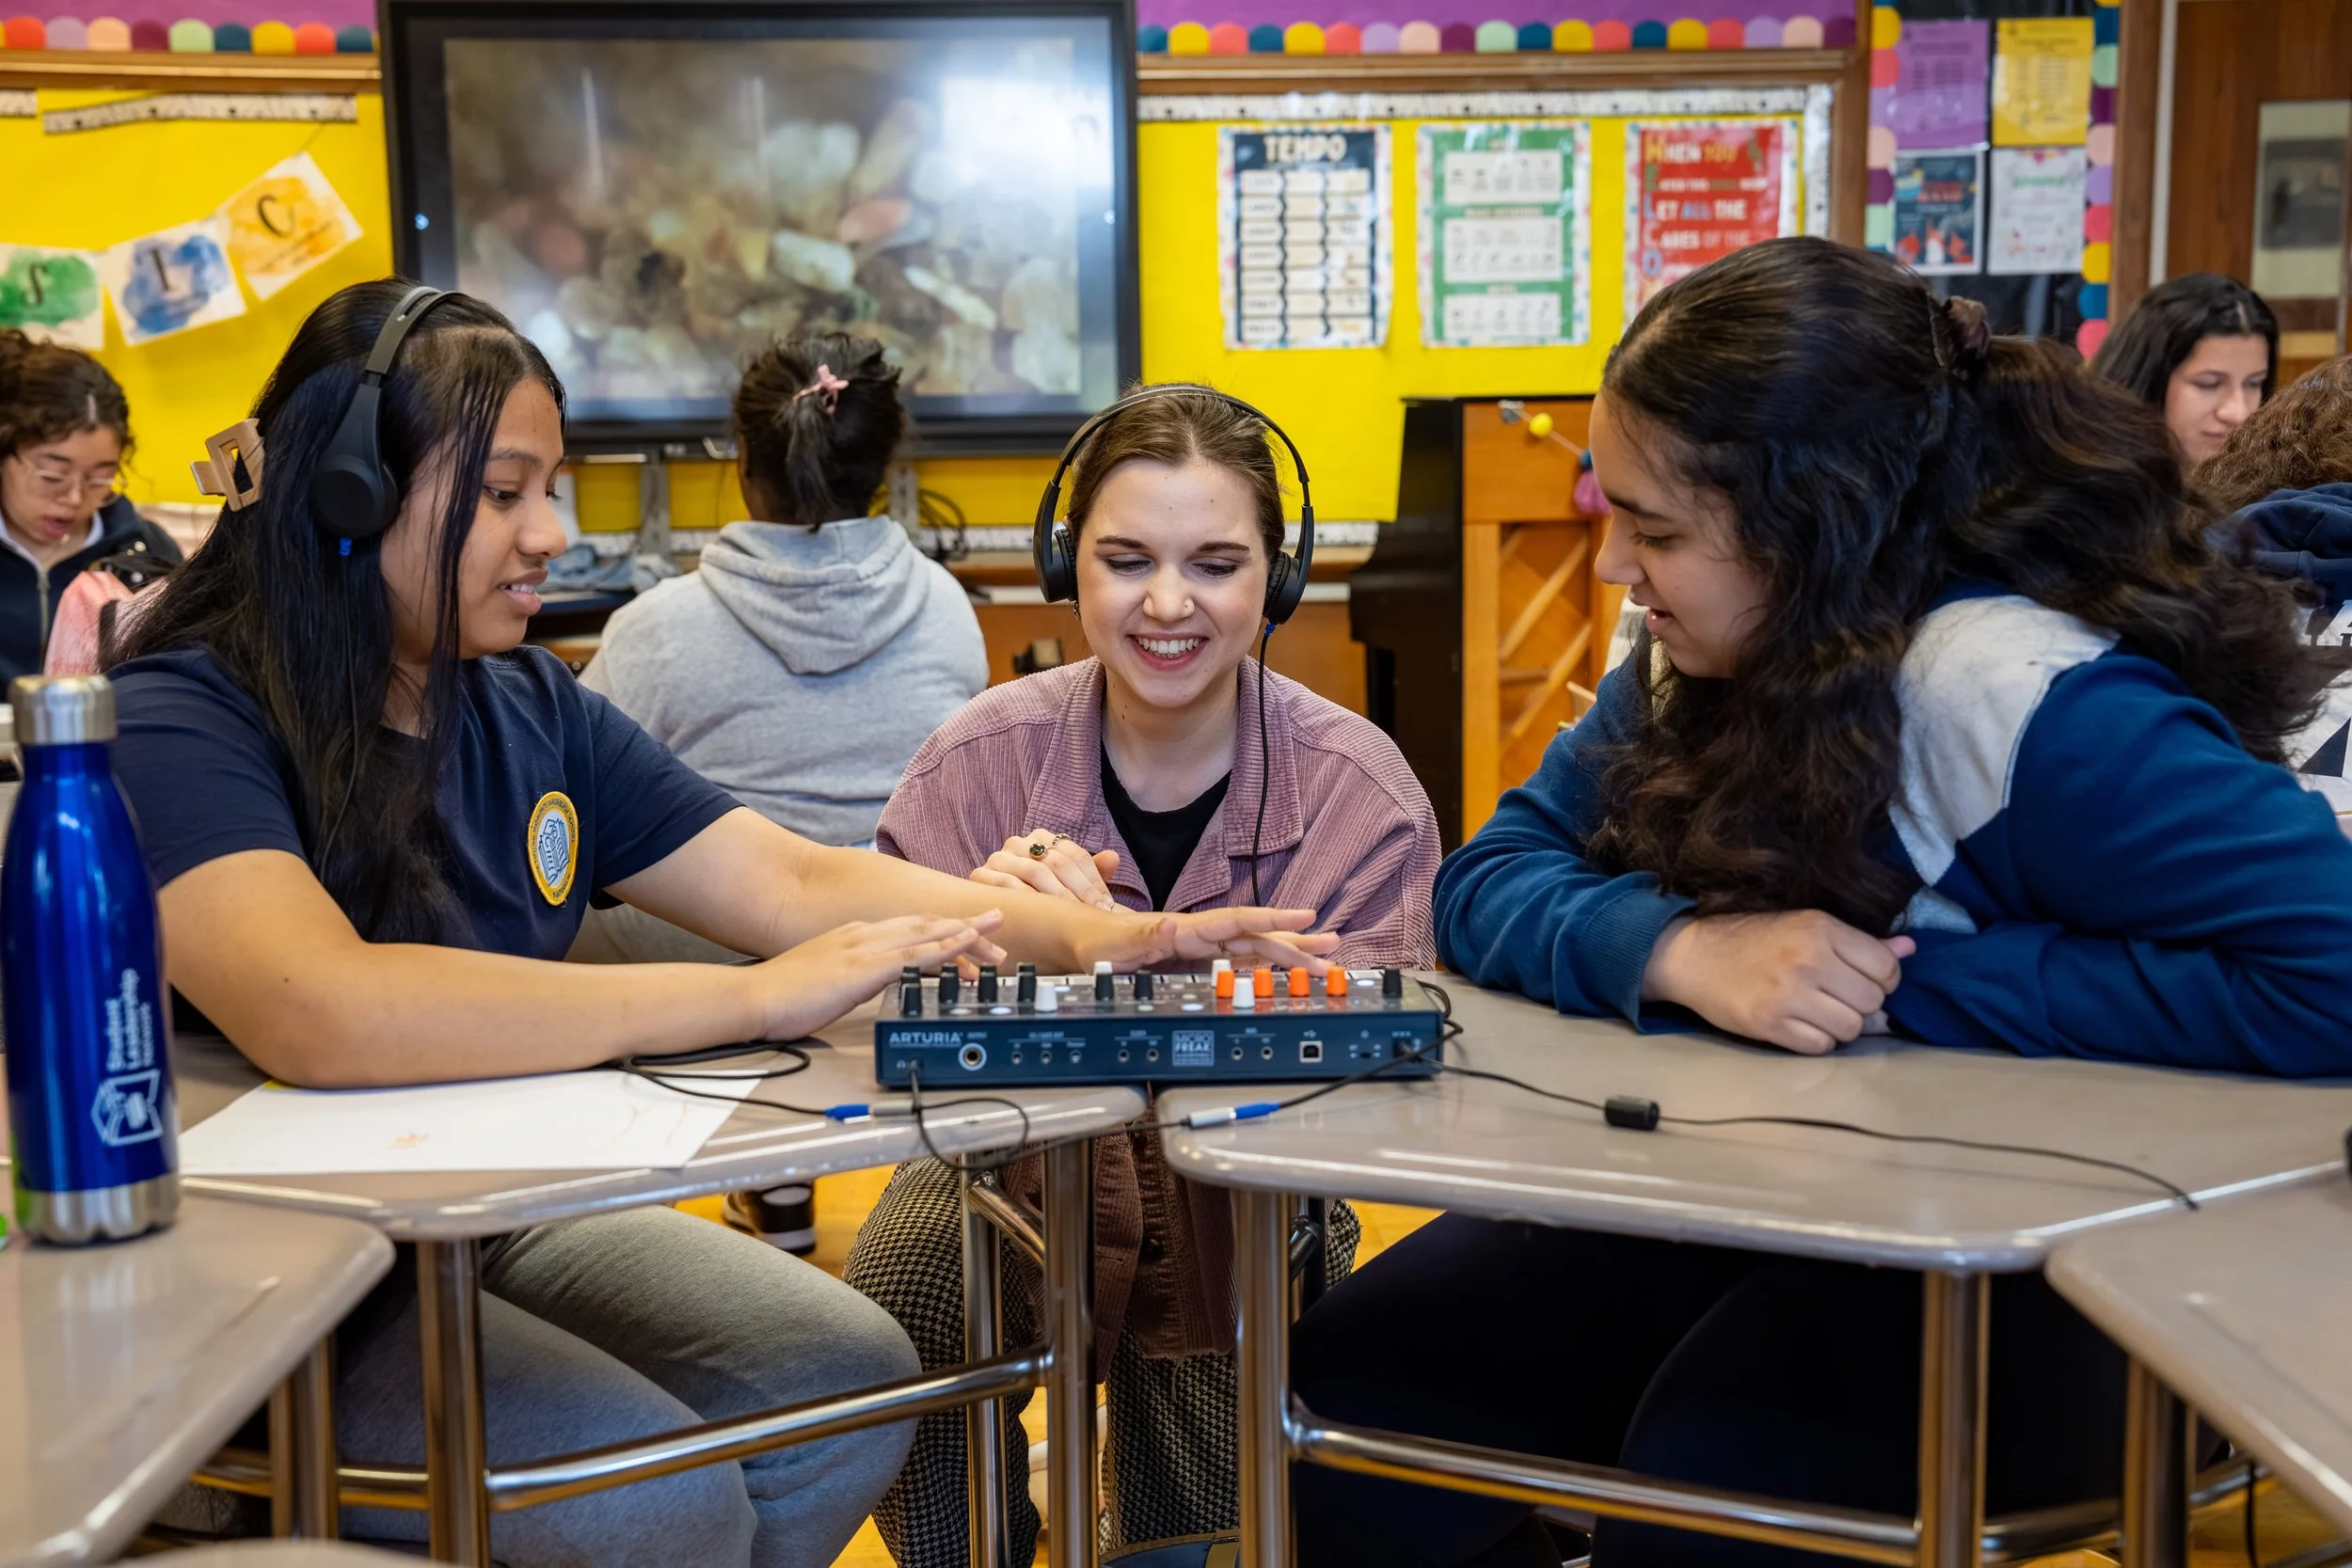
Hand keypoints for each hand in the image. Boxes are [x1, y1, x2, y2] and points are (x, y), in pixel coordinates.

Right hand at [743, 912, 1006, 1040]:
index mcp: (853, 938)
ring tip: (994, 931)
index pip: (908, 930)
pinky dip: (945, 947)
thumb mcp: (823, 980)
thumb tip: (862, 986)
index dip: (940, 930)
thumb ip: (848, 978)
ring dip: (963, 932)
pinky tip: (964, 945)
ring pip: (926, 934)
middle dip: (962, 926)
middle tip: (996, 925)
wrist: (752, 998)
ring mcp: (864, 948)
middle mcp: (863, 935)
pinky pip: (914, 954)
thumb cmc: (779, 997)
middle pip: (924, 926)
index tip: (967, 934)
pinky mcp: (864, 967)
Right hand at [970, 832, 1121, 909]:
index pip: (1074, 854)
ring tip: (1071, 917)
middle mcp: (1019, 842)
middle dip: (1078, 891)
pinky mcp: (980, 875)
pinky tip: (1041, 915)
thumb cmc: (1038, 896)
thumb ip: (1091, 871)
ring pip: (1035, 872)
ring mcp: (998, 857)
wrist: (996, 909)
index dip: (1093, 881)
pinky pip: (1007, 885)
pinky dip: (1027, 900)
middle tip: (1092, 913)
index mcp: (1042, 838)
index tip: (1105, 904)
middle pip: (1057, 863)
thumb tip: (1113, 857)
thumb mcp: (1069, 883)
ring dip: (1057, 897)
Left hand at [1062, 903, 1338, 974]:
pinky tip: (1283, 970)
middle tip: (1333, 947)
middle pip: (1255, 936)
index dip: (1271, 920)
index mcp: (1184, 930)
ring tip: (1322, 957)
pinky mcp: (1192, 962)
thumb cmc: (1092, 942)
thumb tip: (1172, 926)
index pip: (1237, 922)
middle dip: (1295, 942)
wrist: (1075, 940)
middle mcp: (1196, 935)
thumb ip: (1143, 935)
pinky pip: (1236, 963)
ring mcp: (1197, 948)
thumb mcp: (1113, 944)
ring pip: (1251, 950)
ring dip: (1287, 954)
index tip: (1305, 917)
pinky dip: (1263, 965)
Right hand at [1640, 910, 1915, 1054]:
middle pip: (1873, 1001)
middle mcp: (1808, 960)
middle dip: (1862, 1004)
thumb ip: (1861, 942)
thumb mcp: (1807, 927)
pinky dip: (1817, 1040)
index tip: (1861, 979)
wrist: (1694, 955)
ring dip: (1842, 1026)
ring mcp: (1788, 995)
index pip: (1887, 967)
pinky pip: (1821, 1046)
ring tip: (1820, 1013)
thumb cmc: (1755, 939)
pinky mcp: (1769, 1024)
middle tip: (1838, 997)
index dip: (1882, 979)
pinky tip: (1800, 1025)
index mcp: (1821, 929)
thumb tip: (1911, 948)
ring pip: (1851, 1028)